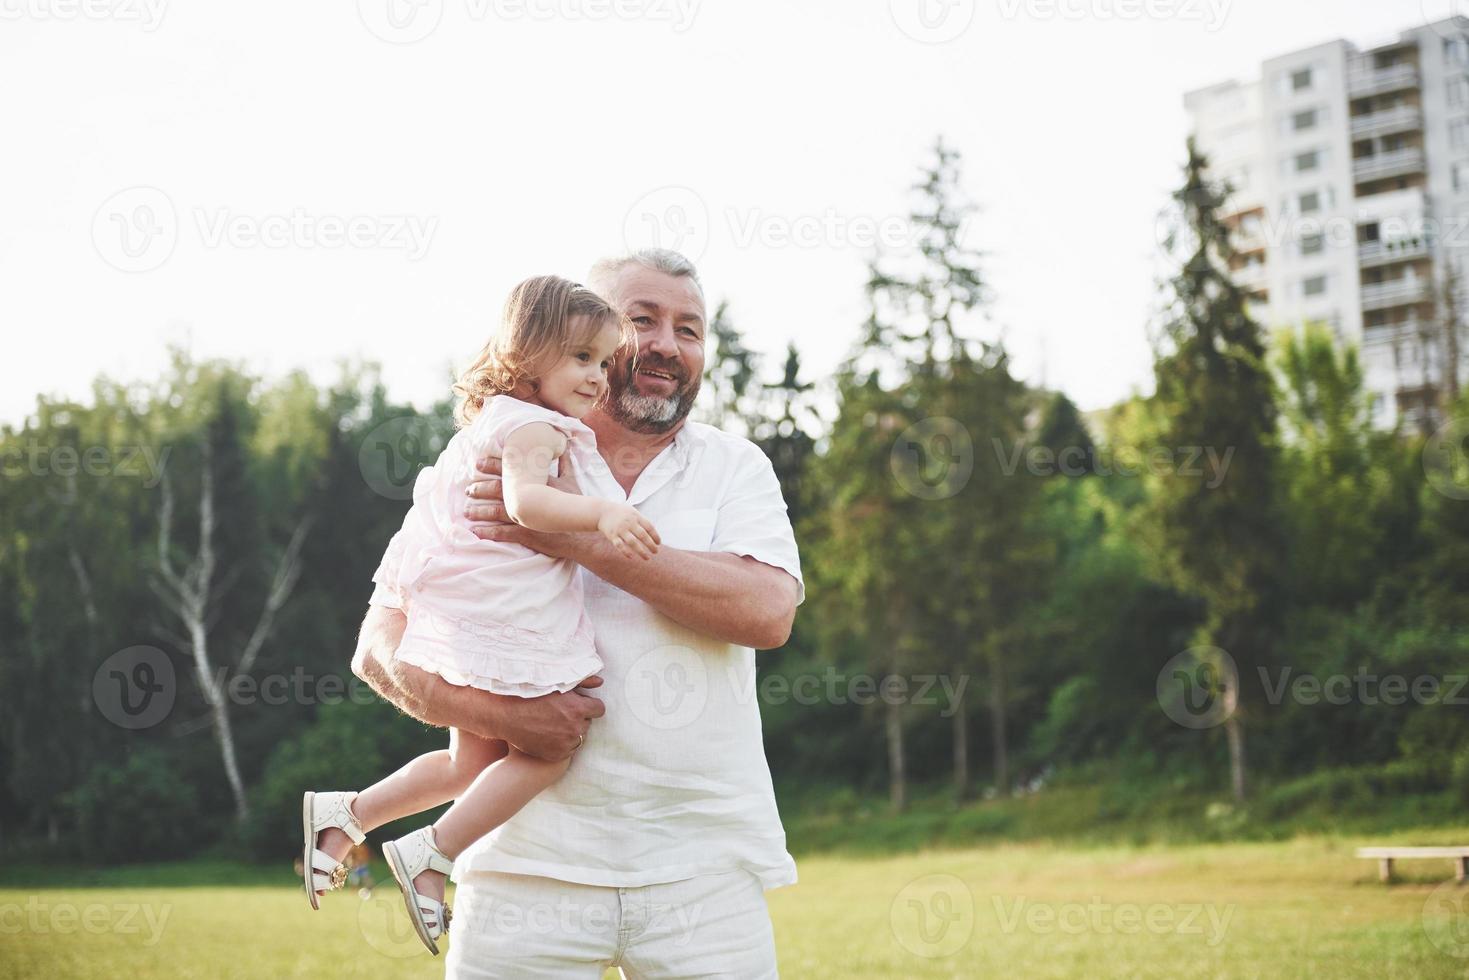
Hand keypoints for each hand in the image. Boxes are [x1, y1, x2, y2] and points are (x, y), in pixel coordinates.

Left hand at [465, 454, 581, 557]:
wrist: (586, 533)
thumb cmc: (581, 506)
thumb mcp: (574, 482)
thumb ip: (565, 465)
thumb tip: (563, 449)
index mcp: (540, 483)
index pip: (512, 471)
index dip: (493, 465)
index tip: (478, 462)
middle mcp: (531, 498)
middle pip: (500, 490)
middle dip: (482, 488)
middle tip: (467, 488)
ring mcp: (528, 517)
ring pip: (498, 511)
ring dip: (480, 510)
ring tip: (466, 510)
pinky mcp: (528, 534)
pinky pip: (504, 533)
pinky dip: (488, 532)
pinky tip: (476, 531)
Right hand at [493, 674, 605, 760]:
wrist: (506, 715)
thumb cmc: (531, 694)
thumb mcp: (557, 684)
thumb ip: (582, 681)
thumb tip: (601, 683)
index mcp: (578, 708)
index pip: (599, 709)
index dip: (588, 706)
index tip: (578, 704)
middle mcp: (575, 728)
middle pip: (587, 723)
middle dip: (578, 718)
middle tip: (560, 713)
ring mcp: (566, 744)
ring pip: (578, 738)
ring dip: (570, 732)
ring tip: (553, 724)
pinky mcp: (557, 755)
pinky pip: (567, 750)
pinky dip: (561, 744)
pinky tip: (548, 735)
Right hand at [597, 502, 660, 559]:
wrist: (602, 511)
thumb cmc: (622, 513)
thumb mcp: (633, 512)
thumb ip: (643, 521)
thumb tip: (654, 535)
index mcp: (636, 517)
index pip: (649, 527)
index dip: (655, 536)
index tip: (658, 543)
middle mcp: (629, 523)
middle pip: (643, 536)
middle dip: (651, 545)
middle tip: (656, 552)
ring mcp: (620, 530)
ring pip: (632, 542)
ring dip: (641, 551)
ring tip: (647, 558)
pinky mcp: (612, 536)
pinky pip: (620, 545)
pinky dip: (625, 552)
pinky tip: (632, 557)